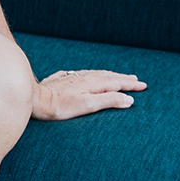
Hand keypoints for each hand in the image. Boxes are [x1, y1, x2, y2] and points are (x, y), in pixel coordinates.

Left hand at [32, 69, 146, 120]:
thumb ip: (109, 100)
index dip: (130, 85)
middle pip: (108, 76)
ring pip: (95, 74)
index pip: (116, 83)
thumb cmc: (61, 106)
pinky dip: (92, 75)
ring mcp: (72, 77)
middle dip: (123, 79)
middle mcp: (84, 77)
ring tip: (117, 76)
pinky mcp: (62, 80)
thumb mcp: (88, 105)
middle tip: (135, 80)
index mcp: (93, 83)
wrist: (36, 99)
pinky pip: (82, 75)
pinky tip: (89, 76)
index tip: (143, 86)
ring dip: (109, 75)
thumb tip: (128, 99)